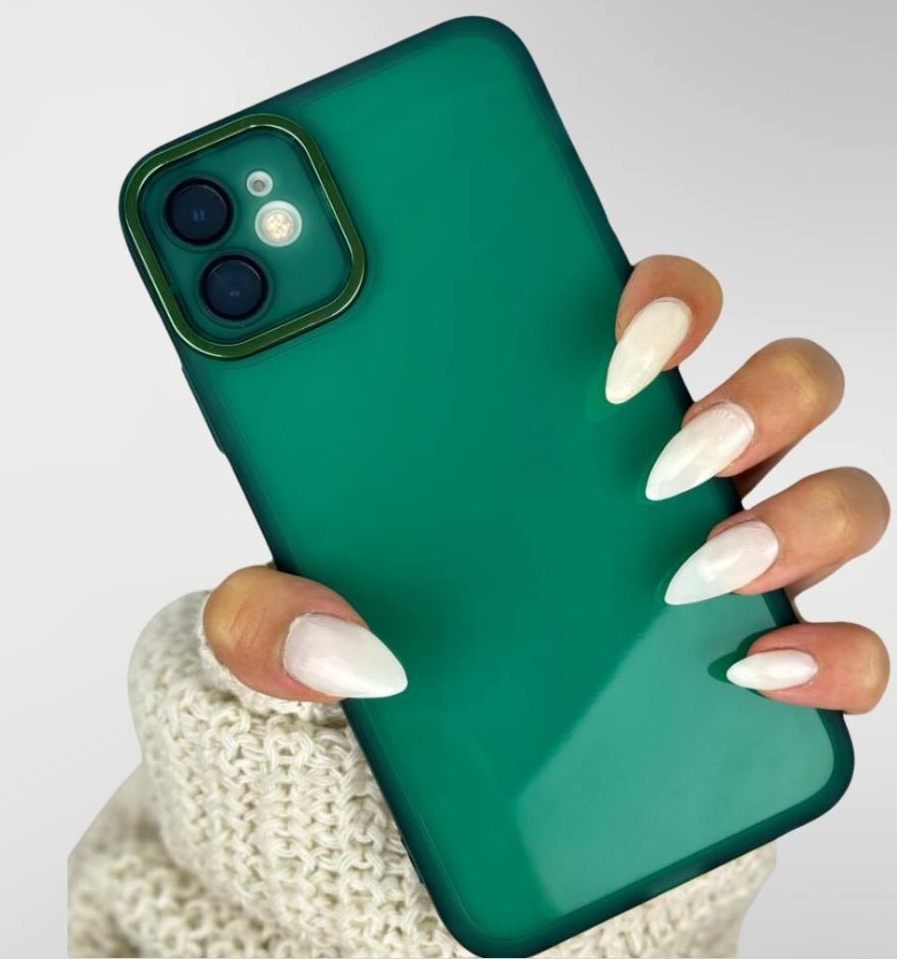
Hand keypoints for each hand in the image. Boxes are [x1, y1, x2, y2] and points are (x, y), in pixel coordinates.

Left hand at [203, 255, 889, 711]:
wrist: (389, 806)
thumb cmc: (363, 670)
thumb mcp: (269, 639)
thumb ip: (262, 622)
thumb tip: (333, 639)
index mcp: (548, 434)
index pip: (643, 316)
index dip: (662, 295)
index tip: (621, 328)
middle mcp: (657, 486)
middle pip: (771, 388)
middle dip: (750, 399)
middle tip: (665, 454)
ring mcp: (714, 576)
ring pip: (828, 501)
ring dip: (796, 517)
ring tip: (698, 565)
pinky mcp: (749, 678)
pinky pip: (839, 654)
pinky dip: (828, 656)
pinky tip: (758, 668)